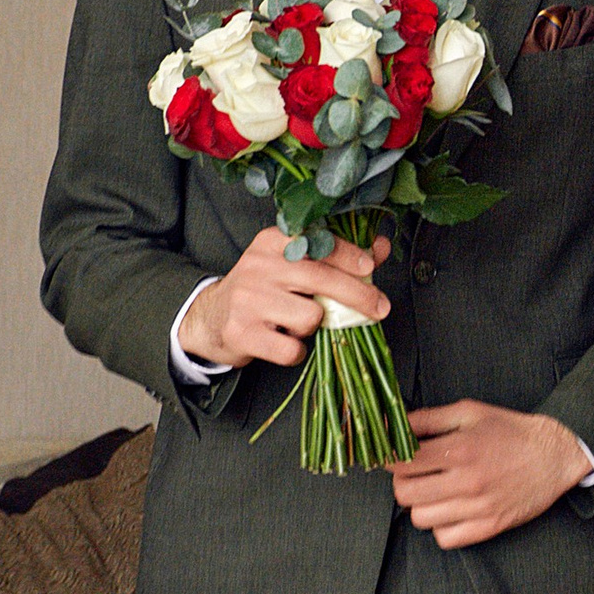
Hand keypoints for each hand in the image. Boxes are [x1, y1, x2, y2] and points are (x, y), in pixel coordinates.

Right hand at [178, 228, 390, 368]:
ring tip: (296, 323)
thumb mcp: (294, 266)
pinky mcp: (242, 332)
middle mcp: (259, 265)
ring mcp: (248, 299)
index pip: (317, 242)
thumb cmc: (264, 289)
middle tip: (380, 308)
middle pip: (321, 279)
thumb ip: (338, 257)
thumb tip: (382, 247)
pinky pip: (291, 349)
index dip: (348, 254)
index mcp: (273, 242)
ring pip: (310, 317)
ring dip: (313, 327)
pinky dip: (296, 351)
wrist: (211, 316)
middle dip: (358, 295)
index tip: (370, 266)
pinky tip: (284, 341)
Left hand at [393, 400, 592, 547]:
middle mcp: (467, 481)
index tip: (392, 456)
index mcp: (460, 449)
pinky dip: (441, 527)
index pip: (401, 462)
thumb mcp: (470, 413)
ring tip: (434, 491)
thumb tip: (393, 424)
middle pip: (405, 493)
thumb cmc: (510, 432)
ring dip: (421, 505)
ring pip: (420, 518)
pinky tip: (450, 510)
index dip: (389, 458)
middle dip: (402, 481)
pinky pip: (445, 538)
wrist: (554, 455)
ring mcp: (478, 507)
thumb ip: (429, 418)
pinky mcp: (489, 526)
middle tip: (415, 473)